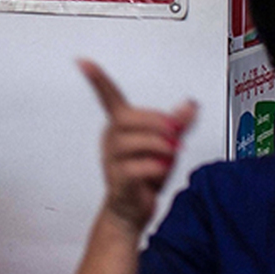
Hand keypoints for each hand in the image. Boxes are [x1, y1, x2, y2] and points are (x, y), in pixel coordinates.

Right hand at [79, 59, 196, 232]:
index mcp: (119, 126)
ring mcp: (111, 159)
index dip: (96, 79)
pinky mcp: (117, 179)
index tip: (83, 62)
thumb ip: (177, 124)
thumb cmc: (145, 175)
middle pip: (129, 117)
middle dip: (157, 123)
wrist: (132, 211)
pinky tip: (160, 170)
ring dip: (160, 147)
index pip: (108, 97)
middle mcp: (111, 138)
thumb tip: (191, 104)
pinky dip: (155, 167)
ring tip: (170, 156)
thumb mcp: (166, 145)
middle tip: (177, 134)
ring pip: (135, 142)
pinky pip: (136, 167)